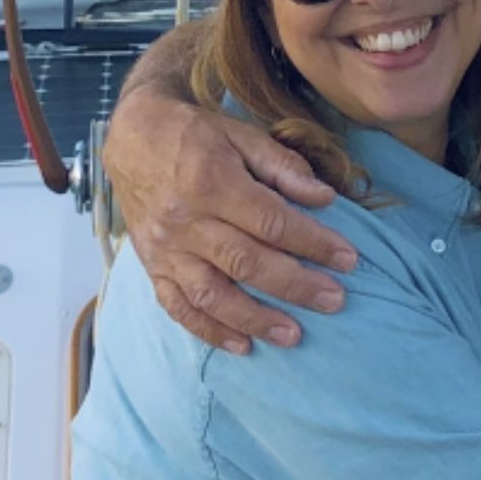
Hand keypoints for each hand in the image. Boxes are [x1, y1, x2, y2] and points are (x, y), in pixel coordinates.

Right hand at [102, 85, 356, 353]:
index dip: (313, 243)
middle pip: (246, 263)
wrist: (133, 138)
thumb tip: (325, 198)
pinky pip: (178, 307)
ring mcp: (166, 249)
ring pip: (211, 294)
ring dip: (254, 319)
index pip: (272, 222)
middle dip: (296, 286)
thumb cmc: (195, 135)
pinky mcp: (152, 267)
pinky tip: (242, 344)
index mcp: (212, 182)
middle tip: (335, 301)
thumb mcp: (242, 135)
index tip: (348, 259)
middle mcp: (186, 221)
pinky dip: (209, 331)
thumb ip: (283, 166)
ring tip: (293, 335)